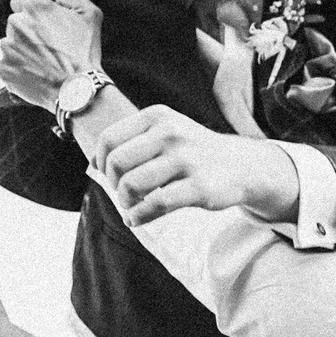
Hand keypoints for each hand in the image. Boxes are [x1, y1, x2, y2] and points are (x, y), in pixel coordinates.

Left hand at [0, 0, 102, 106]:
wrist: (76, 90)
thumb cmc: (84, 52)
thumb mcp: (91, 14)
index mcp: (34, 7)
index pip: (20, 0)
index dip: (32, 12)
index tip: (42, 24)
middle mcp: (16, 24)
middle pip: (15, 24)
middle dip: (27, 32)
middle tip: (47, 47)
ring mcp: (7, 47)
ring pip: (11, 44)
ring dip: (22, 51)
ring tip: (43, 63)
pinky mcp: (3, 68)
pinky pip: (7, 65)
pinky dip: (18, 70)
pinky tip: (35, 75)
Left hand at [99, 105, 299, 222]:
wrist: (242, 165)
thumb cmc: (193, 153)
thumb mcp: (166, 133)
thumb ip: (131, 143)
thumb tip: (93, 165)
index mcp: (157, 117)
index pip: (109, 140)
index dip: (101, 163)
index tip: (110, 177)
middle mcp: (171, 133)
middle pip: (117, 163)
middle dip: (113, 184)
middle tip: (123, 194)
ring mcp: (186, 159)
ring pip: (132, 185)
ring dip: (125, 203)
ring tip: (131, 207)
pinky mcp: (199, 186)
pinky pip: (155, 205)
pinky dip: (138, 217)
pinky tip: (137, 219)